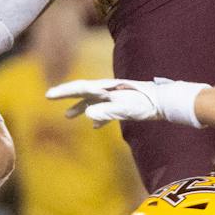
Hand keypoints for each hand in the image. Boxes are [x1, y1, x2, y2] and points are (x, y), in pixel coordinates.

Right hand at [46, 76, 204, 127]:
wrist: (167, 102)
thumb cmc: (147, 104)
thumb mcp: (126, 108)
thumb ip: (107, 111)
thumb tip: (87, 115)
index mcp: (107, 88)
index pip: (81, 88)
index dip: (63, 92)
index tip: (48, 95)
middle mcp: (109, 90)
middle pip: (84, 92)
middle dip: (67, 95)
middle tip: (49, 96)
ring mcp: (117, 97)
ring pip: (94, 102)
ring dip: (80, 108)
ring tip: (68, 117)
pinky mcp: (125, 105)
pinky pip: (106, 111)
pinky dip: (98, 117)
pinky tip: (95, 126)